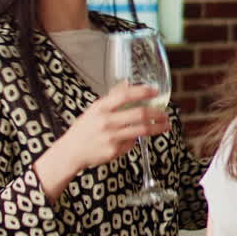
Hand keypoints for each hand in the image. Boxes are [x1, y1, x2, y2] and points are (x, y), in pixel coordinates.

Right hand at [55, 82, 171, 170]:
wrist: (71, 152)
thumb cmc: (84, 129)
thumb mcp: (94, 110)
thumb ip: (112, 98)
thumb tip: (128, 84)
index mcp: (100, 108)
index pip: (125, 95)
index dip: (142, 92)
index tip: (155, 91)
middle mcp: (106, 121)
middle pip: (139, 114)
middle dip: (157, 113)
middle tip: (165, 113)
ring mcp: (111, 137)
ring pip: (142, 130)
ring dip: (157, 127)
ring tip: (165, 125)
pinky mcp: (114, 150)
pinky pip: (133, 143)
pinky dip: (136, 139)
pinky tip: (135, 138)